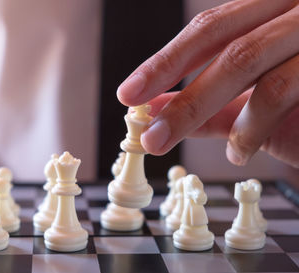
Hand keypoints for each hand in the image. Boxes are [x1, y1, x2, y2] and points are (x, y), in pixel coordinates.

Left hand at [117, 0, 298, 167]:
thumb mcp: (256, 94)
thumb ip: (211, 102)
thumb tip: (157, 107)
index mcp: (271, 8)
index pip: (210, 27)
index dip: (165, 60)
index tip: (130, 93)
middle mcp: (295, 9)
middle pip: (226, 42)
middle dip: (179, 87)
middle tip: (147, 131)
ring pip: (249, 61)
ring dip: (201, 110)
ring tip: (176, 143)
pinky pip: (285, 90)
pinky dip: (251, 127)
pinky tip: (238, 154)